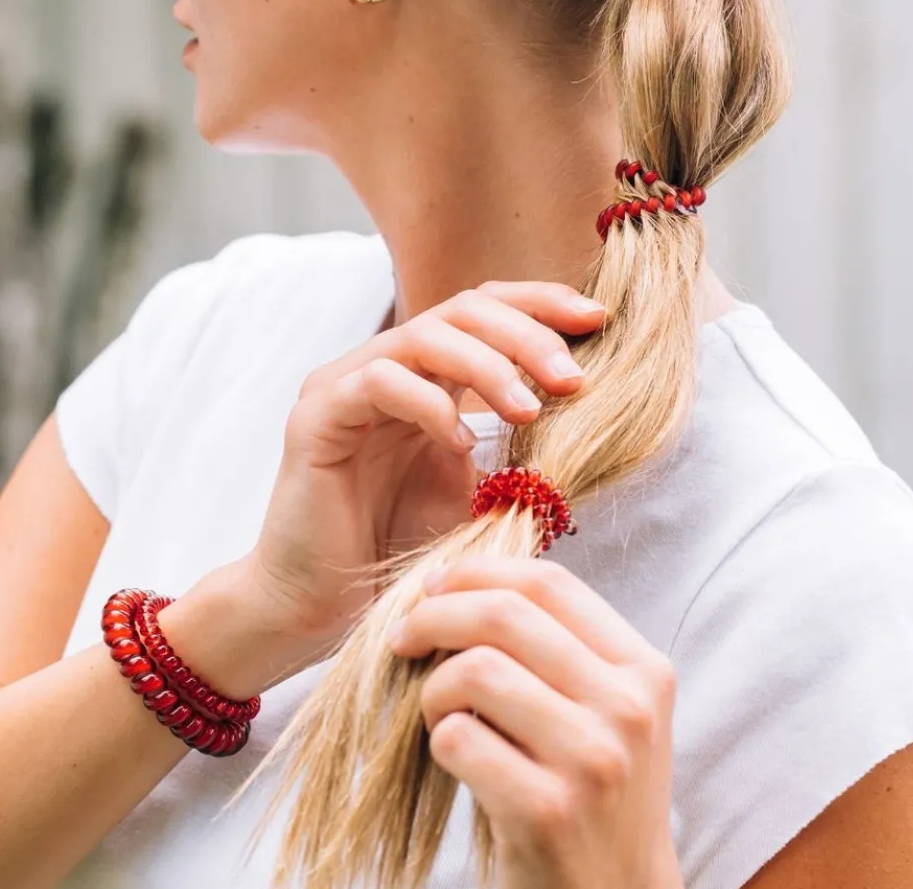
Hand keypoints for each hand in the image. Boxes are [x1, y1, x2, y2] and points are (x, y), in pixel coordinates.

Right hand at [244, 283, 605, 661]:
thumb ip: (516, 444)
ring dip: (488, 367)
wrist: (319, 608)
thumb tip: (592, 409)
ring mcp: (345, 383)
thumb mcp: (477, 488)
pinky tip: (461, 444)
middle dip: (526, 335)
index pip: (484, 308)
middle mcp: (384, 364)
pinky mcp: (317, 414)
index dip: (540, 304)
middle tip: (572, 379)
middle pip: (462, 309)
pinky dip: (429, 404)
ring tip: (529, 412)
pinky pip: (379, 381)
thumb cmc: (399, 549)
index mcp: (424, 372)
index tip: (596, 321)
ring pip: (424, 335)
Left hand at [387, 554, 682, 888]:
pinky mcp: (548, 812)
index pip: (550, 583)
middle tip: (402, 638)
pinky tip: (451, 757)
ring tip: (435, 713)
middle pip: (505, 615)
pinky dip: (438, 741)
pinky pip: (458, 739)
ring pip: (476, 670)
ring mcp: (592, 761)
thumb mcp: (605, 710)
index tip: (434, 586)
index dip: (479, 572)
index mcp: (643, 669)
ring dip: (433, 687)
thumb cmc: (595, 793)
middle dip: (435, 616)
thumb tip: (459, 580)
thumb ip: (559, 646)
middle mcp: (627, 708)